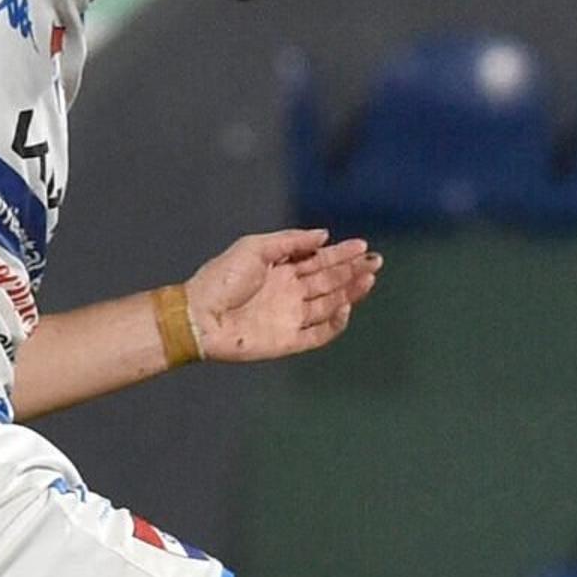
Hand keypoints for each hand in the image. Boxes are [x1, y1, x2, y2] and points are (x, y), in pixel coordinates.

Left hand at [185, 229, 379, 364]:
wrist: (200, 315)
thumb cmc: (222, 278)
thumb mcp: (255, 248)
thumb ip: (290, 241)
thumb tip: (323, 235)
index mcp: (282, 269)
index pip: (319, 261)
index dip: (342, 254)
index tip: (362, 246)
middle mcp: (290, 293)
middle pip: (330, 281)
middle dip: (353, 271)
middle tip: (375, 262)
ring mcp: (291, 317)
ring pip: (329, 304)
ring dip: (350, 292)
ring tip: (368, 280)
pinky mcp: (288, 341)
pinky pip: (318, 334)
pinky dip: (334, 323)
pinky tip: (345, 307)